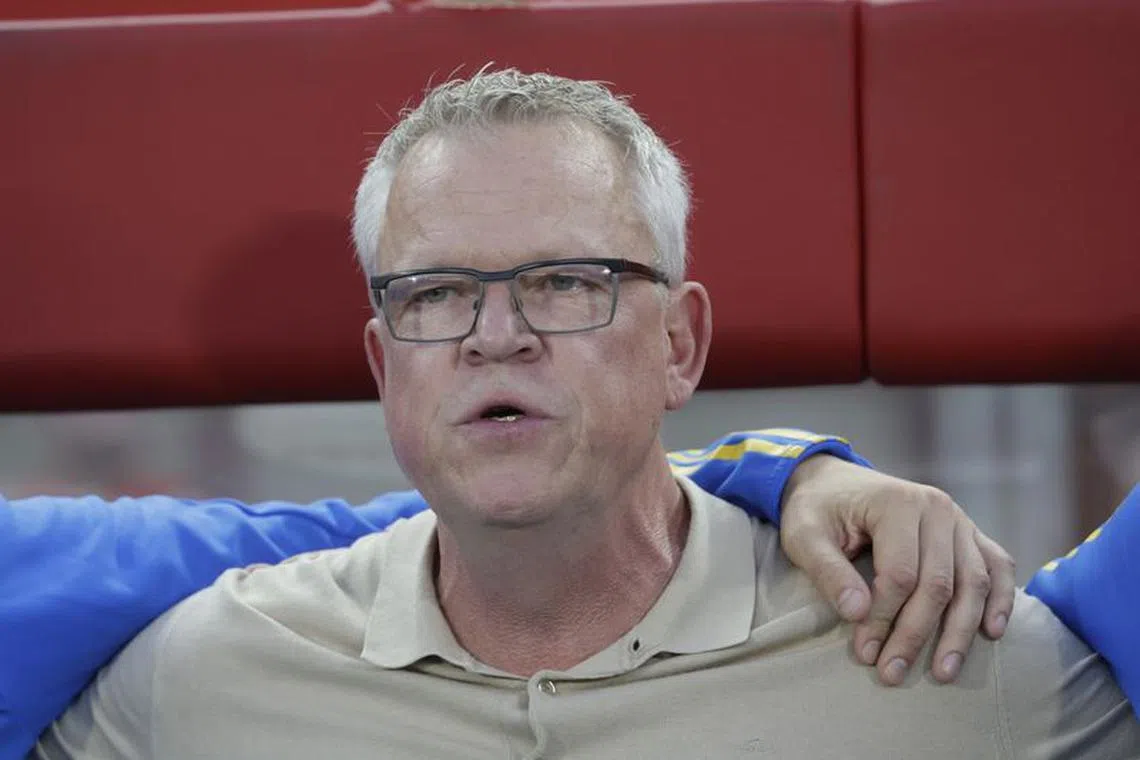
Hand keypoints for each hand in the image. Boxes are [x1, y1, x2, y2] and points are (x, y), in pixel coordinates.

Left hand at [778, 455, 1015, 685]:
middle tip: (894, 673)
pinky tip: (992, 632)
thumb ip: (828, 571)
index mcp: (897, 503)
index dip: (883, 618)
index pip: (900, 573)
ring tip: (944, 672)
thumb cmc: (817, 509)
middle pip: (938, 583)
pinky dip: (1001, 599)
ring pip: (973, 582)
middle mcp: (936, 508)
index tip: (865, 652)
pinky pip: (997, 565)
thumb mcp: (804, 535)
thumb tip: (857, 614)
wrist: (831, 482)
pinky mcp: (968, 532)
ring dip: (961, 631)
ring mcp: (958, 519)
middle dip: (916, 634)